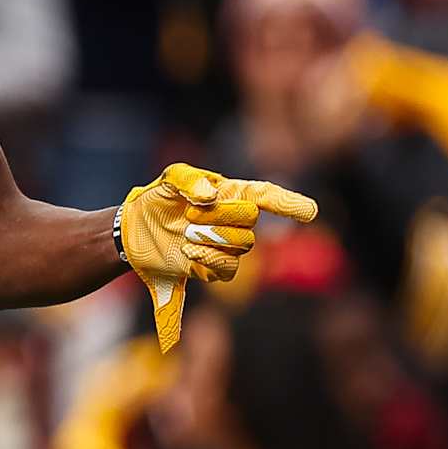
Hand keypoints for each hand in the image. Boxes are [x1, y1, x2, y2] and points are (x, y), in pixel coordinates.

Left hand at [118, 163, 317, 352]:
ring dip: (213, 239)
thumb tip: (210, 195)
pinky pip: (228, 269)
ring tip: (186, 234)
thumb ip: (188, 180)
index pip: (267, 196)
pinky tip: (188, 251)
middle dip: (221, 216)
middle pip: (250, 220)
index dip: (289, 203)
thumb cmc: (158, 198)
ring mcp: (227, 244)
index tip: (311, 212)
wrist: (137, 230)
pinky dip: (209, 259)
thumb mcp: (169, 179)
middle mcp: (235, 219)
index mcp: (231, 193)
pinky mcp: (215, 268)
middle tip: (189, 216)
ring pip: (242, 246)